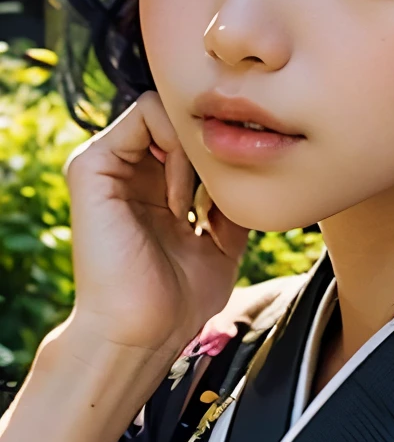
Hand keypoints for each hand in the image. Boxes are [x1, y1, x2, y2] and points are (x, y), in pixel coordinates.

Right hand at [64, 92, 248, 353]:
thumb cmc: (178, 300)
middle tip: (219, 195)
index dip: (222, 151)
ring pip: (166, 109)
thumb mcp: (221, 244)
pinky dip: (177, 147)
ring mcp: (107, 165)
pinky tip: (180, 199)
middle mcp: (129, 170)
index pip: (192, 135)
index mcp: (153, 186)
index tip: (239, 186)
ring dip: (196, 149)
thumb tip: (255, 171)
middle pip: (181, 118)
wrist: (143, 332)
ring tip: (195, 204)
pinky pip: (146, 115)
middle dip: (212, 148)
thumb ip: (229, 205)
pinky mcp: (91, 165)